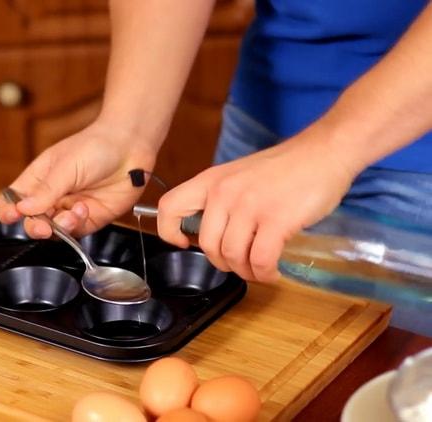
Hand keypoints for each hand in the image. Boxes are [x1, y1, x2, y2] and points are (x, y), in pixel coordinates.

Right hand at [0, 122, 157, 238]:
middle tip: (43, 226)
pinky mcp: (90, 218)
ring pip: (54, 232)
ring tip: (73, 212)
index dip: (8, 211)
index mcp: (38, 179)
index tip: (12, 216)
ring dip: (60, 226)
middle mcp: (51, 196)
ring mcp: (70, 208)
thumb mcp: (65, 166)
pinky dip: (78, 225)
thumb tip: (22, 209)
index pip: (12, 200)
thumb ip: (45, 191)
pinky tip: (85, 209)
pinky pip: (76, 232)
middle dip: (35, 227)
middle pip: (31, 222)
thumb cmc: (95, 146)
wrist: (131, 147)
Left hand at [156, 133, 358, 281]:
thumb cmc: (287, 167)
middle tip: (240, 264)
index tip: (184, 243)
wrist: (325, 152)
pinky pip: (261, 260)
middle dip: (222, 263)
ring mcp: (250, 206)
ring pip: (233, 256)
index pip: (169, 207)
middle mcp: (224, 193)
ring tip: (260, 270)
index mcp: (211, 181)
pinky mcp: (277, 220)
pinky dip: (265, 273)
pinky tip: (272, 272)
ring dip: (247, 272)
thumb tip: (212, 233)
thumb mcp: (240, 175)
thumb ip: (222, 199)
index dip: (168, 231)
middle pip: (207, 245)